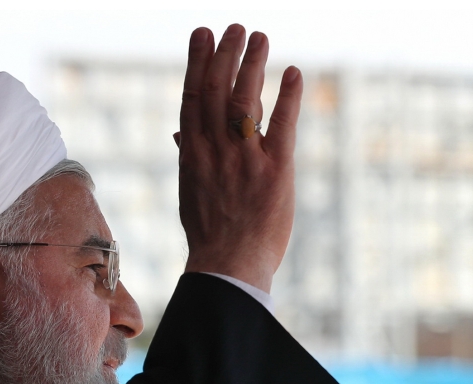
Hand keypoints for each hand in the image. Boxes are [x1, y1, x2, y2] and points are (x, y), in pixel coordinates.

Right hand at [176, 24, 302, 292]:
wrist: (229, 266)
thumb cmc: (211, 233)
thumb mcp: (191, 192)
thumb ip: (189, 158)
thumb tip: (180, 134)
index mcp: (192, 155)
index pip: (192, 98)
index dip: (197, 63)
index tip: (203, 35)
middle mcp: (215, 151)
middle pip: (218, 90)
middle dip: (226, 54)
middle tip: (236, 27)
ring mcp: (244, 159)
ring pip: (245, 100)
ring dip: (253, 65)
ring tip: (260, 38)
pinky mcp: (275, 171)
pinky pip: (283, 126)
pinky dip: (288, 97)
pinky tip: (293, 73)